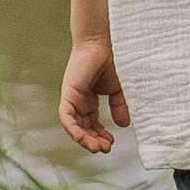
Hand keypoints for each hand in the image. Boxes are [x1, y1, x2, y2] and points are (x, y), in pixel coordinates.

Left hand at [59, 35, 130, 153]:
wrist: (103, 41)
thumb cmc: (112, 59)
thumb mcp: (118, 89)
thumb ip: (119, 106)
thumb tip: (123, 125)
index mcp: (90, 100)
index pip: (92, 124)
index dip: (100, 135)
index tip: (111, 142)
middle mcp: (80, 101)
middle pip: (83, 127)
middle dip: (93, 140)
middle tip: (105, 148)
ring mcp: (73, 98)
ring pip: (74, 126)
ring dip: (84, 139)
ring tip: (97, 147)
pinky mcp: (68, 94)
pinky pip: (66, 117)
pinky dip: (72, 128)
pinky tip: (81, 138)